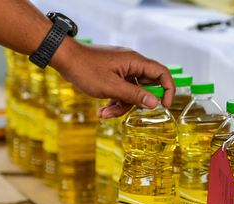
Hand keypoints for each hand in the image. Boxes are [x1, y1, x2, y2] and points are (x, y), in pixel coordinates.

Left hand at [52, 39, 174, 117]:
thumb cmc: (86, 69)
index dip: (168, 90)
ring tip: (104, 114)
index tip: (165, 106)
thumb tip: (155, 103)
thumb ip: (135, 95)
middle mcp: (131, 64)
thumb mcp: (112, 87)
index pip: (162, 73)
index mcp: (135, 62)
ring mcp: (122, 70)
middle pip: (145, 87)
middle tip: (125, 113)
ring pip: (131, 92)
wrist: (65, 59)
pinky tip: (101, 111)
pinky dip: (113, 102)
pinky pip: (120, 91)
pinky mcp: (113, 75)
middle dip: (135, 104)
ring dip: (120, 106)